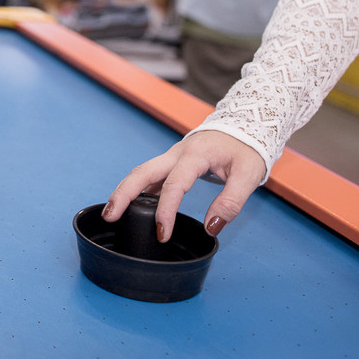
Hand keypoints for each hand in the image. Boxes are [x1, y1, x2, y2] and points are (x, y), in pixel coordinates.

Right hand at [101, 130, 265, 241]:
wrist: (244, 124)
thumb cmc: (246, 148)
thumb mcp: (248, 174)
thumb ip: (231, 202)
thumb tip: (211, 228)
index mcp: (195, 154)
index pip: (174, 185)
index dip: (166, 211)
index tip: (162, 234)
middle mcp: (177, 153)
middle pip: (142, 172)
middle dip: (124, 194)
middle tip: (110, 216)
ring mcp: (172, 157)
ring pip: (142, 172)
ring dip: (125, 191)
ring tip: (112, 213)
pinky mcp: (173, 163)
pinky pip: (151, 176)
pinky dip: (139, 190)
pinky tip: (134, 207)